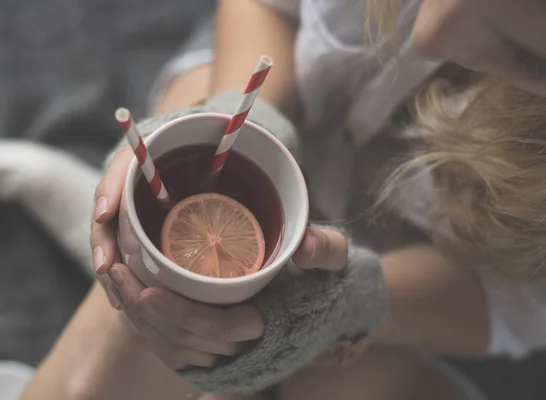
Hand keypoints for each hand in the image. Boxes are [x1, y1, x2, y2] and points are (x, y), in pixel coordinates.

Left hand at [91, 147, 347, 367]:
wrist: (322, 308)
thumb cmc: (326, 283)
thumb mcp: (336, 260)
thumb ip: (326, 250)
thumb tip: (306, 246)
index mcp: (268, 328)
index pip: (218, 328)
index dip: (181, 314)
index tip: (150, 287)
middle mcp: (242, 350)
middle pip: (184, 339)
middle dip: (143, 310)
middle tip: (116, 270)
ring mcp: (225, 356)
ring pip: (171, 347)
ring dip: (136, 318)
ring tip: (114, 279)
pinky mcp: (212, 353)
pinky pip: (171, 349)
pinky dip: (144, 327)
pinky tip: (126, 300)